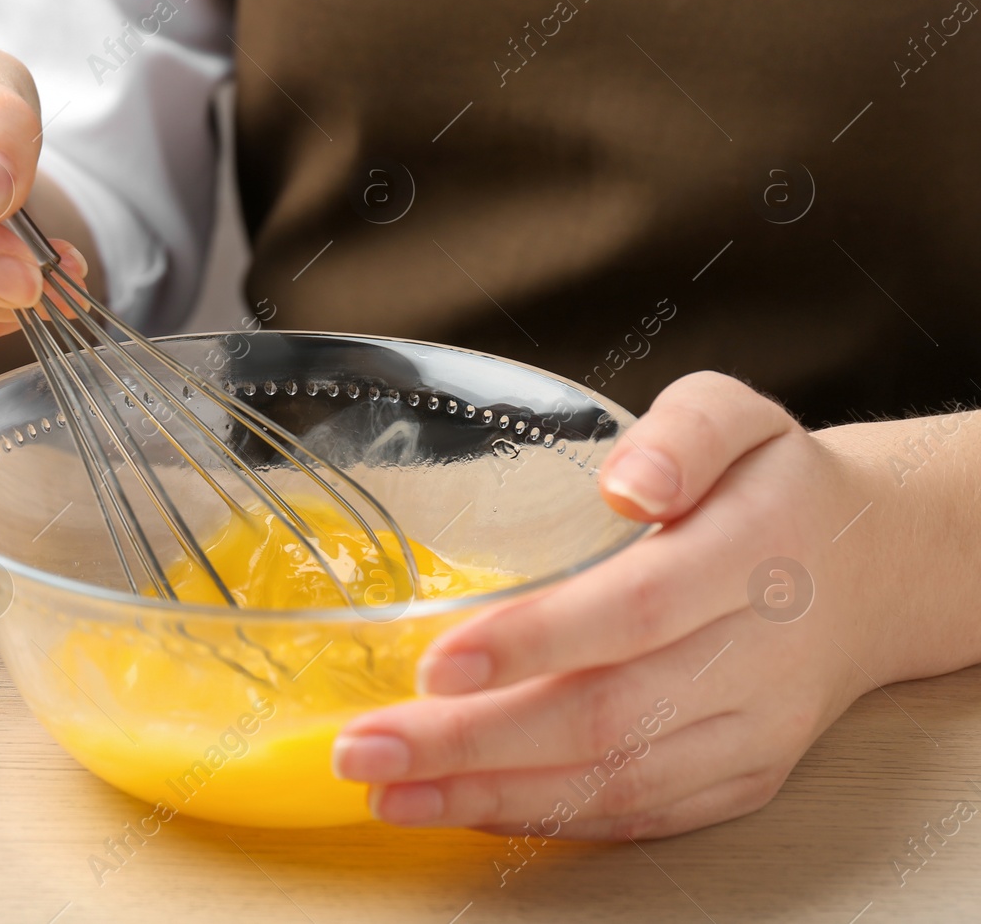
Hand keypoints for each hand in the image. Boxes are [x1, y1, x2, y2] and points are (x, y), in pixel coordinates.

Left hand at [332, 371, 893, 839]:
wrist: (870, 571)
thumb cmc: (770, 484)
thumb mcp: (735, 414)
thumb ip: (683, 432)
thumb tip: (628, 483)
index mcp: (750, 554)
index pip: (636, 608)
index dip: (535, 643)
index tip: (436, 666)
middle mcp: (759, 656)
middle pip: (607, 715)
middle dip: (474, 742)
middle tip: (363, 749)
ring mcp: (754, 730)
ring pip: (617, 781)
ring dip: (491, 795)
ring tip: (388, 792)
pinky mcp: (744, 777)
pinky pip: (642, 814)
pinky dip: (547, 818)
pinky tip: (463, 807)